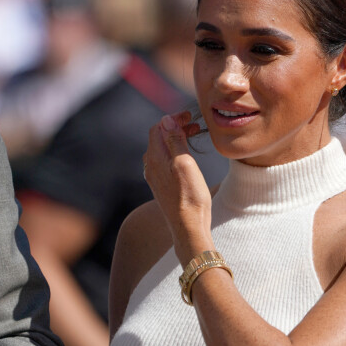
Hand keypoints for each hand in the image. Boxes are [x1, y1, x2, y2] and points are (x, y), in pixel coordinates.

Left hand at [143, 112, 213, 265]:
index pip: (158, 128)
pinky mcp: (162, 185)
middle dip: (175, 127)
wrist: (188, 228)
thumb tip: (166, 119)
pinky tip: (187, 156)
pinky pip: (165, 161)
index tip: (190, 116)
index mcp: (155, 158)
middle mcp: (151, 166)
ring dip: (176, 139)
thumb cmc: (190, 197)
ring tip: (194, 137)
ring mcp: (155, 177)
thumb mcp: (185, 163)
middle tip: (195, 125)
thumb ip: (174, 140)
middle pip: (159, 137)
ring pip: (162, 149)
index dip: (173, 119)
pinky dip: (176, 151)